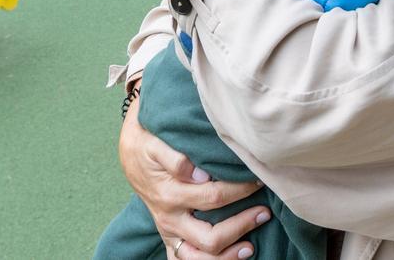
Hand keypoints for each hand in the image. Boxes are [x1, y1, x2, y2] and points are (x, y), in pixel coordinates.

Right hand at [119, 99, 270, 258]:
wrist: (129, 153)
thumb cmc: (147, 145)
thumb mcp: (155, 145)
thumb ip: (174, 158)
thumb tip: (198, 174)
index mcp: (170, 195)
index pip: (214, 197)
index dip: (240, 191)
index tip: (258, 180)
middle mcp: (170, 219)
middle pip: (210, 238)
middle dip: (241, 226)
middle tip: (264, 212)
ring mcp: (169, 232)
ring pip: (197, 259)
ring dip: (226, 257)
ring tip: (250, 247)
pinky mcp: (169, 237)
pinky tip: (227, 257)